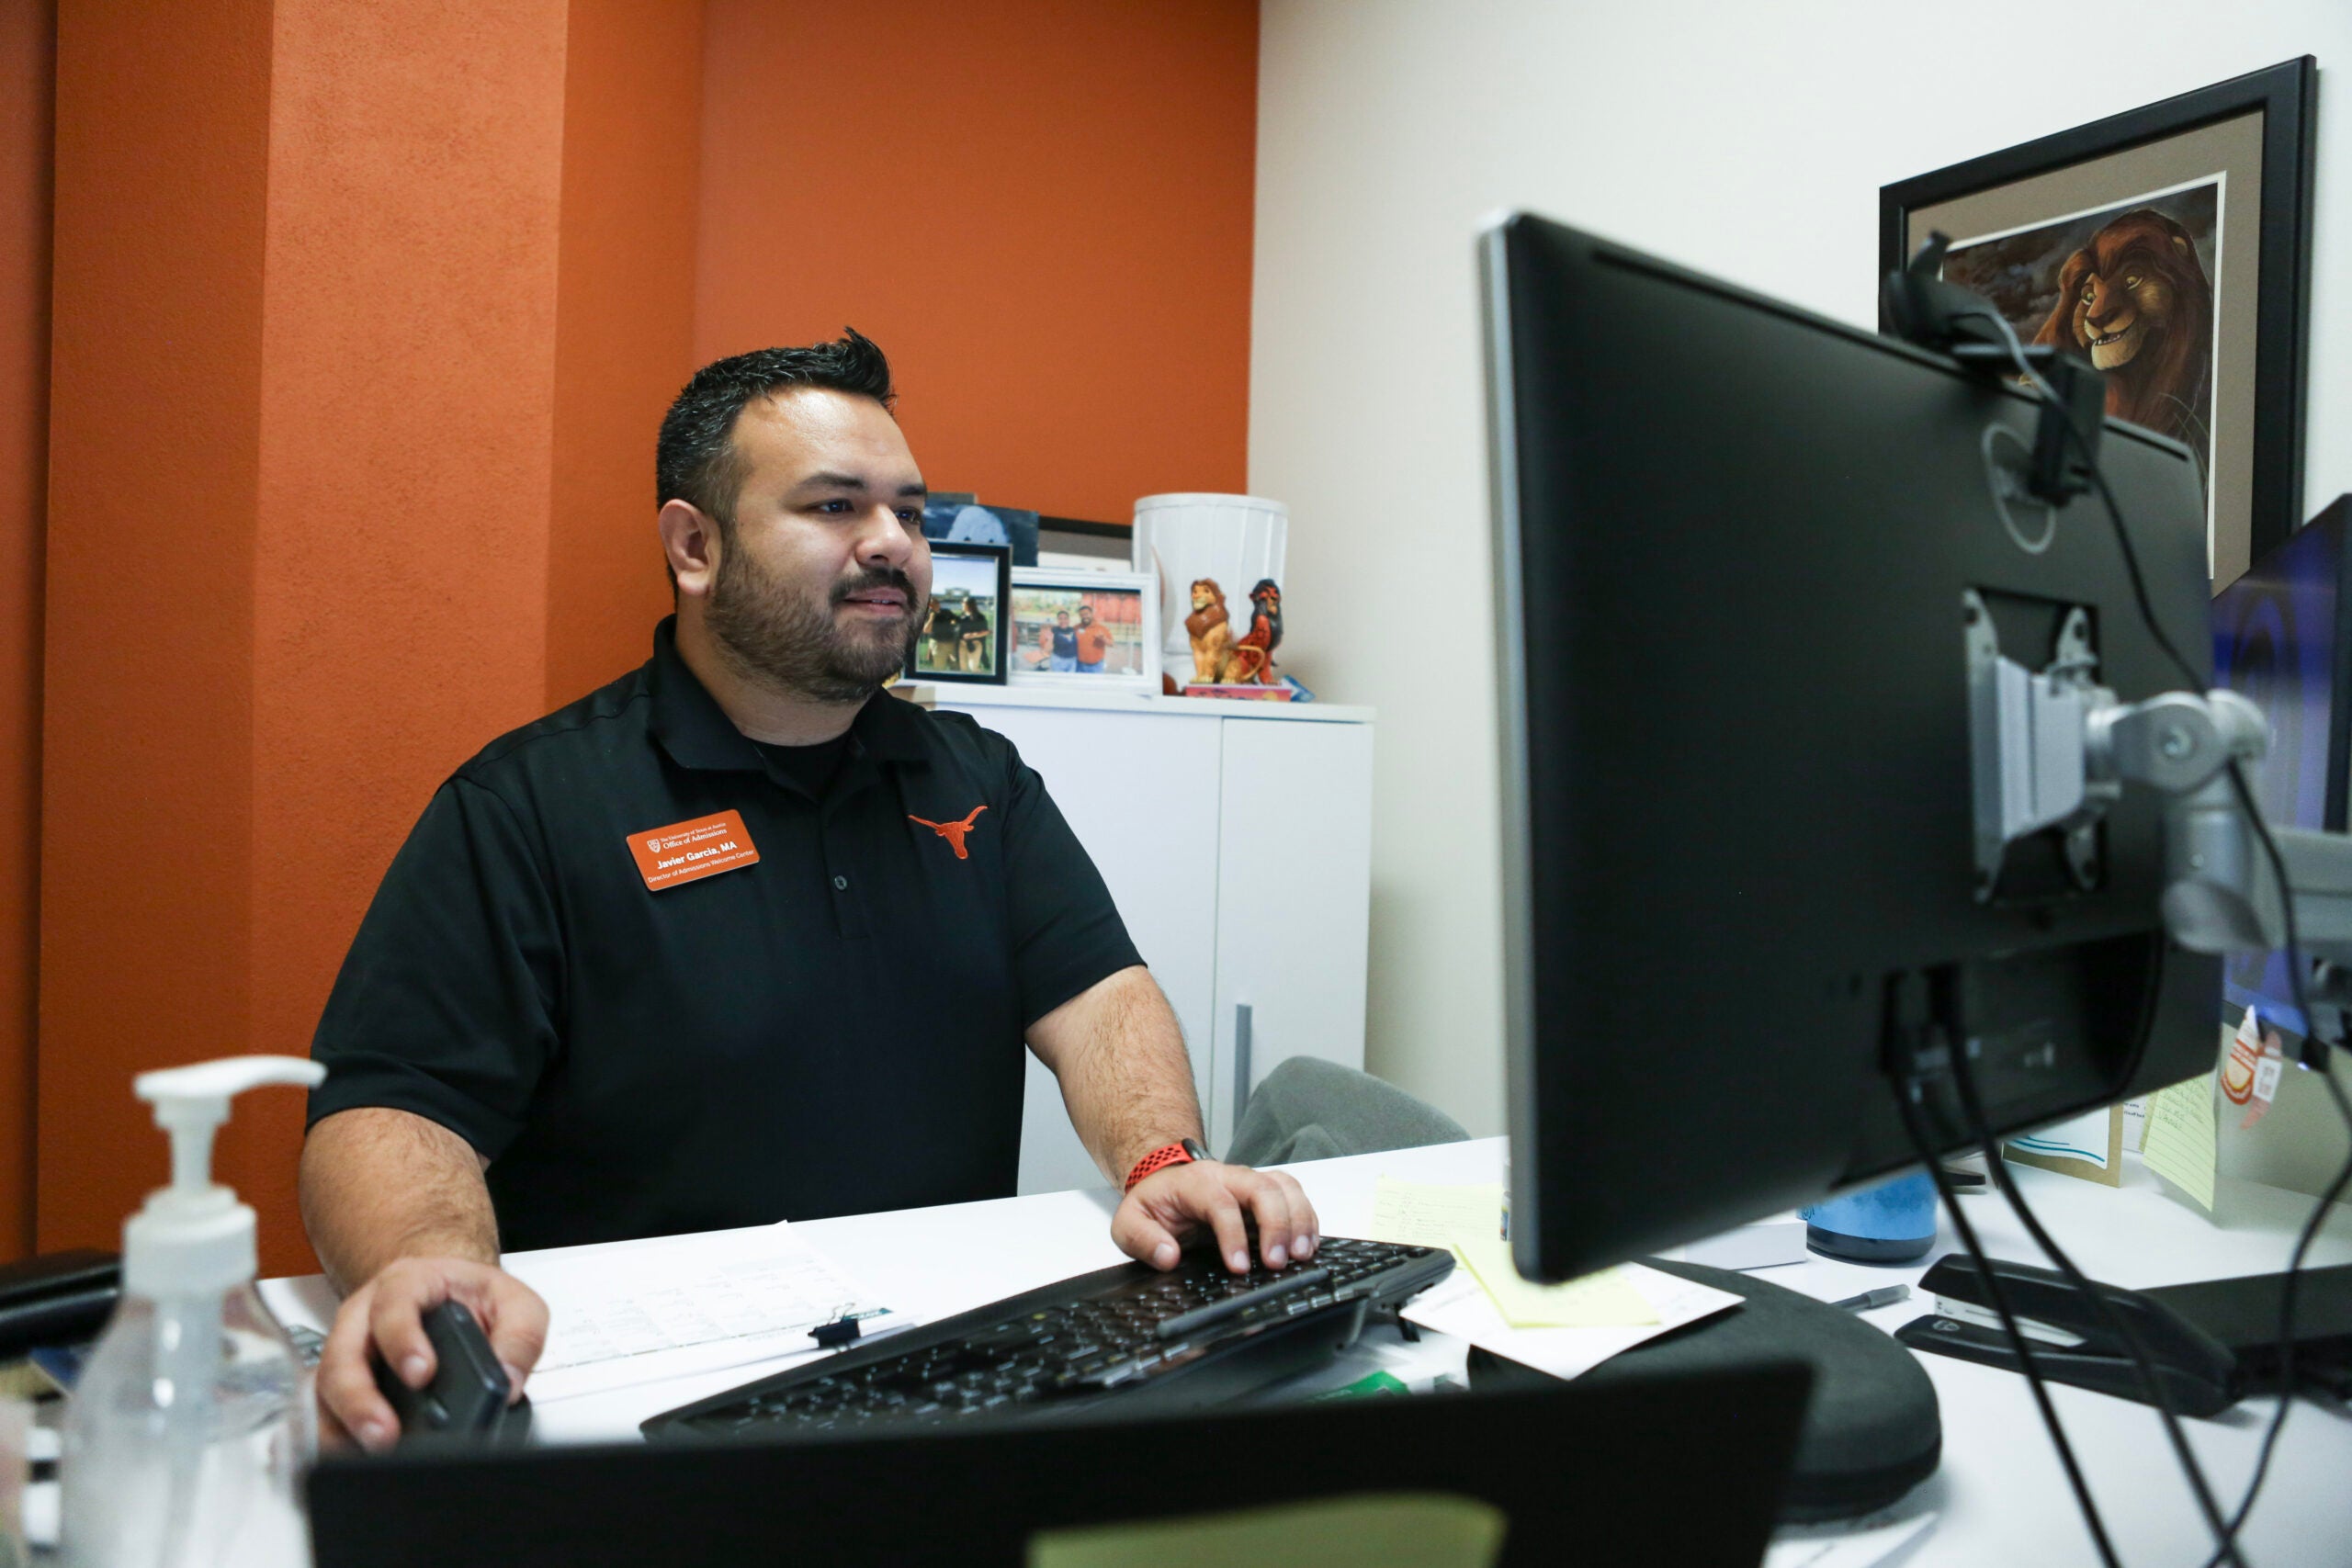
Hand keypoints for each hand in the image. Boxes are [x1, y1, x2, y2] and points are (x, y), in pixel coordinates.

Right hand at [315, 1255, 548, 1452]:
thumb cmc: (475, 1297)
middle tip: (385, 1433)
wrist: (450, 1294)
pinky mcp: (342, 1382)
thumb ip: (521, 1337)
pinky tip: (351, 1455)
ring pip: (326, 1385)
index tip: (421, 1374)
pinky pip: (324, 1409)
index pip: (395, 1305)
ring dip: (343, 1424)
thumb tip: (510, 1383)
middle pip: (344, 1352)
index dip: (402, 1340)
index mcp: (409, 1283)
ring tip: (370, 1451)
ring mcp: (349, 1347)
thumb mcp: (515, 1302)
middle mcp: (367, 1314)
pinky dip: (334, 1435)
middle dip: (359, 1398)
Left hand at [1111, 1160, 1319, 1274]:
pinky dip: (1307, 1219)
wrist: (1166, 1181)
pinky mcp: (1267, 1191)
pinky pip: (1295, 1196)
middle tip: (1278, 1262)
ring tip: (1301, 1255)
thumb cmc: (1154, 1203)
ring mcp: (1251, 1182)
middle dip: (1276, 1225)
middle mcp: (1229, 1177)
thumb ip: (1143, 1239)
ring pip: (1285, 1188)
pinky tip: (1308, 1245)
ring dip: (1299, 1220)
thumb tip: (1168, 1256)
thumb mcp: (1129, 1222)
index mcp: (1196, 1183)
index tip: (1239, 1267)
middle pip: (1263, 1188)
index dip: (1234, 1234)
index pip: (1221, 1203)